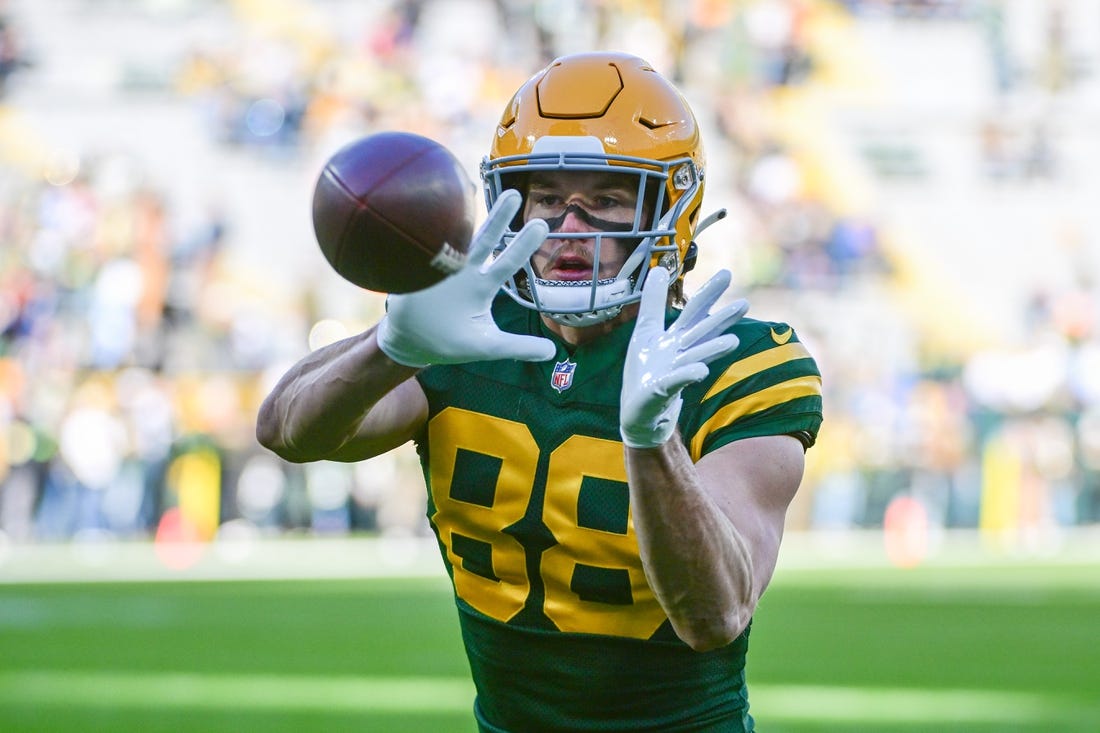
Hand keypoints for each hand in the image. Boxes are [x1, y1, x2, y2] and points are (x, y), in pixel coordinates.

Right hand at [377, 190, 555, 367]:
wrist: (412, 344)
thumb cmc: (452, 341)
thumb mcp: (487, 346)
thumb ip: (518, 347)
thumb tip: (552, 354)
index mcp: (482, 286)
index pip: (507, 262)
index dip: (522, 245)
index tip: (541, 225)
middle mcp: (463, 272)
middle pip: (484, 240)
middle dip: (498, 218)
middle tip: (516, 194)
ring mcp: (438, 270)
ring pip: (453, 238)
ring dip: (461, 217)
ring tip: (471, 191)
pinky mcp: (414, 274)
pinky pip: (420, 250)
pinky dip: (425, 233)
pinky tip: (431, 213)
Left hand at [620, 268, 748, 448]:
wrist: (640, 415)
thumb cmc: (646, 373)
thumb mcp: (645, 333)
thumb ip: (653, 303)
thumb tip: (659, 269)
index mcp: (676, 339)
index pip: (694, 313)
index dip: (708, 295)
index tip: (726, 274)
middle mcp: (680, 354)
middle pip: (701, 333)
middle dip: (721, 319)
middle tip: (743, 304)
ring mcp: (673, 374)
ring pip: (694, 358)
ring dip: (712, 350)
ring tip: (731, 341)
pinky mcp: (661, 393)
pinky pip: (675, 383)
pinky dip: (687, 377)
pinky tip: (699, 373)